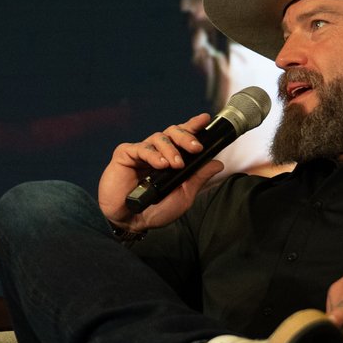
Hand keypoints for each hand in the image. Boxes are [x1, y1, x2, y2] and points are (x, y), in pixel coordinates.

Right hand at [98, 113, 222, 232]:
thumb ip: (198, 178)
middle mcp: (156, 152)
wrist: (132, 222)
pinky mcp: (124, 155)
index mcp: (170, 158)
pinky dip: (153, 155)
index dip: (193, 126)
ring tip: (176, 165)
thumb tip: (218, 164)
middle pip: (172, 132)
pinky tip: (161, 165)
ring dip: (171, 149)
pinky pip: (141, 148)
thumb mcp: (183, 195)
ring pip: (158, 137)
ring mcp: (140, 153)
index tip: (205, 120)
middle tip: (196, 148)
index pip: (182, 137)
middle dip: (186, 136)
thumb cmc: (156, 210)